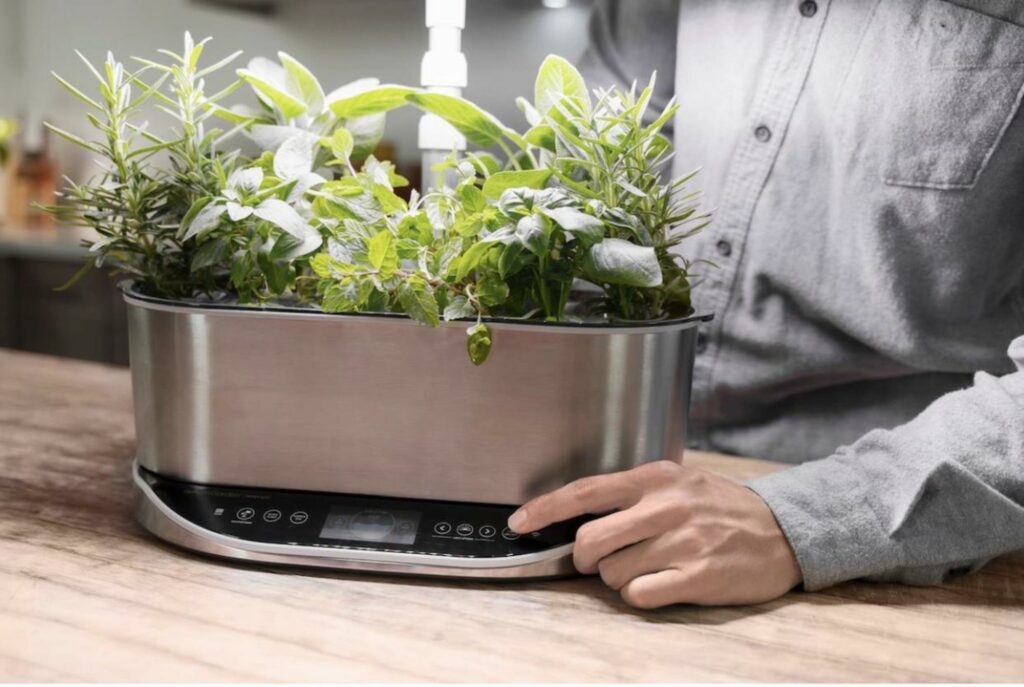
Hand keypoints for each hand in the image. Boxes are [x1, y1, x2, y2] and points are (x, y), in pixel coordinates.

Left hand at [508, 461, 801, 607]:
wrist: (784, 530)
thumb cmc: (722, 507)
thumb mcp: (678, 483)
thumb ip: (632, 496)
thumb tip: (578, 519)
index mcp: (656, 478)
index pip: (585, 491)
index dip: (545, 509)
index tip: (519, 523)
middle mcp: (666, 506)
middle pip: (591, 539)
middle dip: (586, 557)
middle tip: (601, 559)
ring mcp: (683, 541)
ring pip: (614, 572)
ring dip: (619, 578)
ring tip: (648, 567)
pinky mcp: (698, 576)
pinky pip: (640, 595)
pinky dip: (641, 594)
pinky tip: (663, 583)